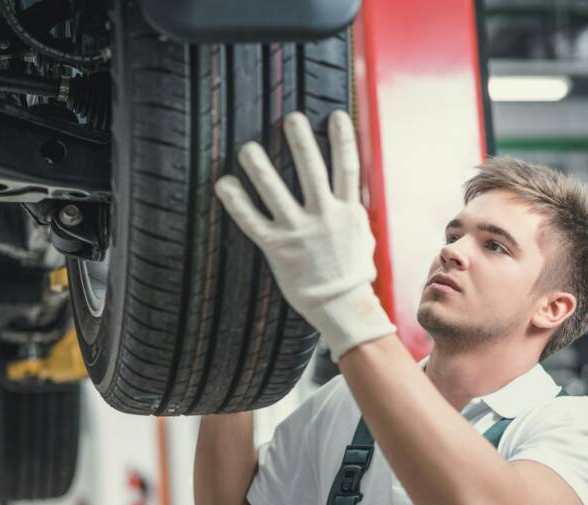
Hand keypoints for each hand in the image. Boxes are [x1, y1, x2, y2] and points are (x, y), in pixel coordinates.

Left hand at [214, 111, 394, 360]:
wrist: (341, 306)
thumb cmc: (352, 272)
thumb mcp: (363, 235)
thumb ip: (353, 209)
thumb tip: (352, 185)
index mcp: (348, 211)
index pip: (347, 167)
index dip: (343, 139)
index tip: (336, 115)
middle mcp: (324, 217)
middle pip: (311, 170)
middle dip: (301, 141)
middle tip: (290, 118)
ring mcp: (299, 232)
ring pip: (275, 191)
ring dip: (260, 165)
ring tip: (248, 146)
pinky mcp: (277, 248)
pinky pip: (252, 220)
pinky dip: (236, 201)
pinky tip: (224, 183)